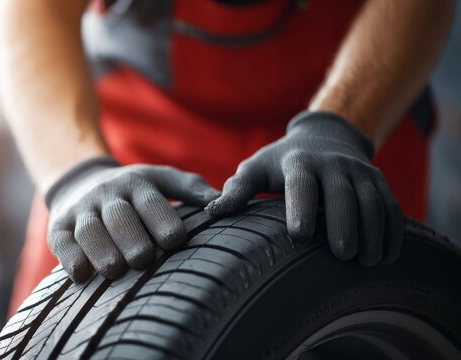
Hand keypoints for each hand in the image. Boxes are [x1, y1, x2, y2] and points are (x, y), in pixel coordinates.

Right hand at [46, 156, 219, 281]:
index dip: (163, 220)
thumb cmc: (134, 190)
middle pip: (120, 216)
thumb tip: (225, 202)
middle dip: (131, 238)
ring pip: (89, 229)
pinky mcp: (58, 226)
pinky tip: (81, 274)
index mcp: (137, 184)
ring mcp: (81, 210)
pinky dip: (70, 257)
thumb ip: (191, 188)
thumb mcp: (161, 179)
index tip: (175, 240)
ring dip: (101, 250)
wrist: (80, 181)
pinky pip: (62, 241)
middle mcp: (108, 194)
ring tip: (114, 271)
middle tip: (143, 259)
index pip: (151, 202)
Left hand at [206, 111, 403, 265]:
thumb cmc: (280, 163)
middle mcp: (332, 164)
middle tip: (343, 255)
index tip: (299, 236)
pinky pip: (391, 205)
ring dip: (373, 231)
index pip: (301, 185)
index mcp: (298, 164)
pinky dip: (393, 230)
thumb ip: (237, 190)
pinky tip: (388, 255)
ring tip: (367, 262)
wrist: (323, 137)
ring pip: (372, 200)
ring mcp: (359, 171)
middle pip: (342, 194)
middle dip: (344, 224)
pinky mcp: (379, 181)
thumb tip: (211, 212)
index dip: (301, 208)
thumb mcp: (255, 169)